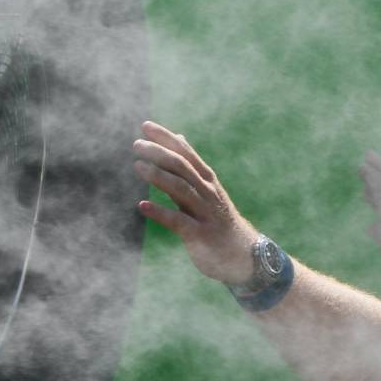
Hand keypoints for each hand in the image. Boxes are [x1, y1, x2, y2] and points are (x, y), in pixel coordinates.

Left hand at [133, 121, 257, 284]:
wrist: (243, 255)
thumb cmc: (218, 220)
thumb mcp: (207, 189)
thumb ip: (189, 166)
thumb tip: (178, 138)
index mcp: (207, 180)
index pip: (186, 153)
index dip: (166, 138)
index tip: (145, 126)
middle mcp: (207, 192)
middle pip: (182, 166)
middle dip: (159, 153)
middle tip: (136, 144)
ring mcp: (204, 212)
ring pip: (181, 189)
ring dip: (158, 176)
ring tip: (137, 166)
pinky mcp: (200, 234)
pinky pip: (178, 221)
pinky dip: (160, 213)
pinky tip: (142, 207)